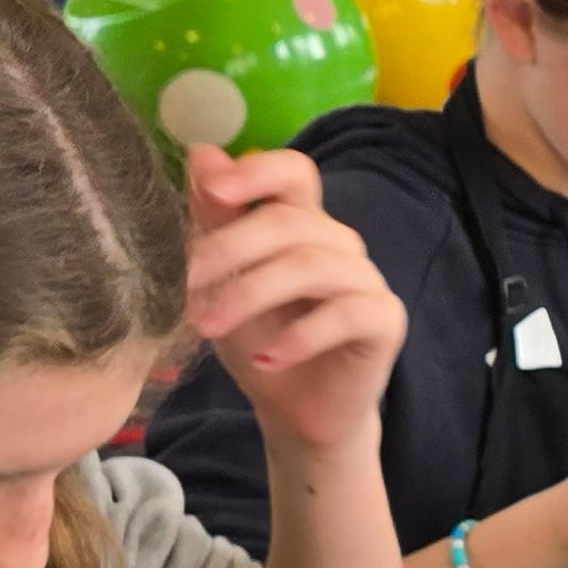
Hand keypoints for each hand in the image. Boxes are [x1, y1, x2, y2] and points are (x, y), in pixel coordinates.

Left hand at [184, 146, 403, 454]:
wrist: (296, 413)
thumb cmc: (258, 339)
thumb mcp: (222, 282)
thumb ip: (214, 223)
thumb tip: (201, 154)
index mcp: (301, 222)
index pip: (294, 171)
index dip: (258, 171)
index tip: (214, 191)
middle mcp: (338, 242)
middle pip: (289, 222)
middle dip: (229, 249)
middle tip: (182, 286)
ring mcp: (366, 279)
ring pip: (312, 266)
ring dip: (252, 294)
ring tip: (209, 327)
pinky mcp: (384, 320)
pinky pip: (346, 314)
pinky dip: (301, 337)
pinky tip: (266, 360)